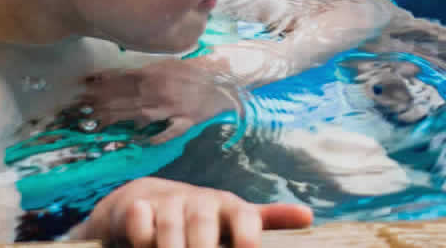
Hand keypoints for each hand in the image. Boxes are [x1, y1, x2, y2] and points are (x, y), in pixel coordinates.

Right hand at [69, 178, 311, 246]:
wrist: (146, 202)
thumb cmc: (200, 219)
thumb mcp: (233, 220)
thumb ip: (268, 219)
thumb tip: (309, 217)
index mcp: (230, 207)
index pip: (245, 217)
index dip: (247, 237)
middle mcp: (201, 202)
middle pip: (204, 227)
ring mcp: (167, 202)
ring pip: (170, 229)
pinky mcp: (136, 207)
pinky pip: (139, 224)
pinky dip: (141, 236)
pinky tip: (142, 244)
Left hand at [79, 62, 238, 141]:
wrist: (228, 79)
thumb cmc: (201, 69)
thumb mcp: (173, 62)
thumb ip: (149, 70)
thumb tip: (124, 75)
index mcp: (156, 73)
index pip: (122, 78)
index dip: (101, 83)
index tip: (83, 86)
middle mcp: (160, 90)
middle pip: (124, 97)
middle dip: (101, 102)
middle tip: (81, 107)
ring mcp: (172, 107)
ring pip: (138, 114)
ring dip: (117, 118)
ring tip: (97, 123)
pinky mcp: (185, 121)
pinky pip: (168, 132)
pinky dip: (156, 137)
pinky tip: (142, 142)